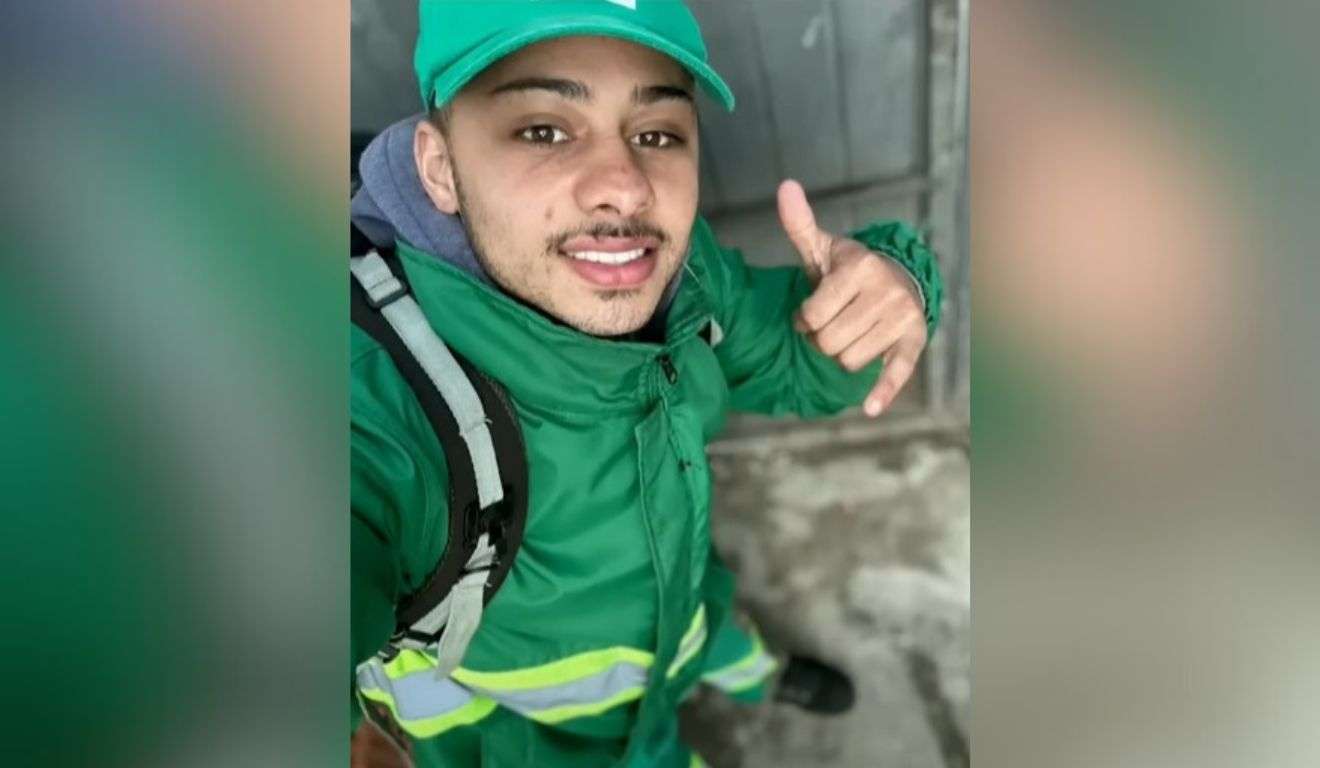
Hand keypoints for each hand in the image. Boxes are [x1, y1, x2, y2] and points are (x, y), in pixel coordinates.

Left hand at [777, 179, 927, 416]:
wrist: (899, 279)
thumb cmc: (849, 270)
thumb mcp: (822, 249)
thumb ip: (800, 224)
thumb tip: (785, 187)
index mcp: (860, 267)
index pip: (812, 316)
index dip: (805, 319)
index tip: (812, 310)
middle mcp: (885, 291)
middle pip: (828, 343)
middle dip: (821, 339)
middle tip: (831, 324)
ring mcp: (902, 318)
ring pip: (849, 362)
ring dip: (841, 355)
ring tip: (849, 333)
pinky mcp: (915, 342)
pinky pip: (897, 373)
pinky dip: (883, 392)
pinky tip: (870, 408)